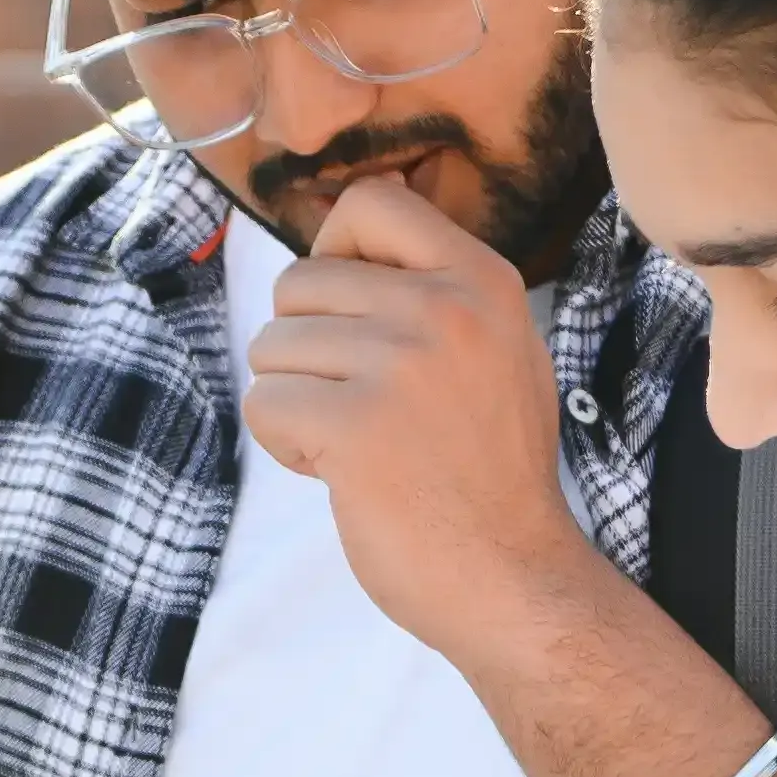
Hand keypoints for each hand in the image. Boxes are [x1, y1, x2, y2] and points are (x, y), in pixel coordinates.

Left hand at [242, 173, 595, 678]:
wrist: (514, 576)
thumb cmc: (492, 473)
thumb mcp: (498, 350)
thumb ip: (436, 289)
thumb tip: (353, 224)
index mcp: (482, 279)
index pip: (370, 200)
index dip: (333, 251)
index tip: (348, 311)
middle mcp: (444, 308)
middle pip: (300, 282)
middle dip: (306, 348)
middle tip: (356, 404)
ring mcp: (399, 365)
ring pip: (271, 347)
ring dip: (293, 401)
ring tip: (354, 443)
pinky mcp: (353, 427)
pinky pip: (263, 403)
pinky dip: (284, 444)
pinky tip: (338, 473)